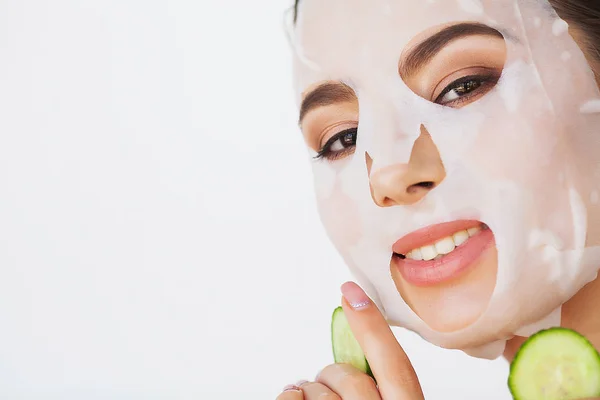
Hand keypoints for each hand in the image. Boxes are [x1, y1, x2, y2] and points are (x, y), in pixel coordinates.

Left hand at [276, 281, 423, 398]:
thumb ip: (381, 387)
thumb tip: (353, 362)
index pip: (395, 366)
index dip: (372, 325)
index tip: (350, 290)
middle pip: (349, 376)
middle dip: (334, 377)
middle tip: (334, 394)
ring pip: (317, 389)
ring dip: (311, 393)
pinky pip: (290, 399)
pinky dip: (288, 397)